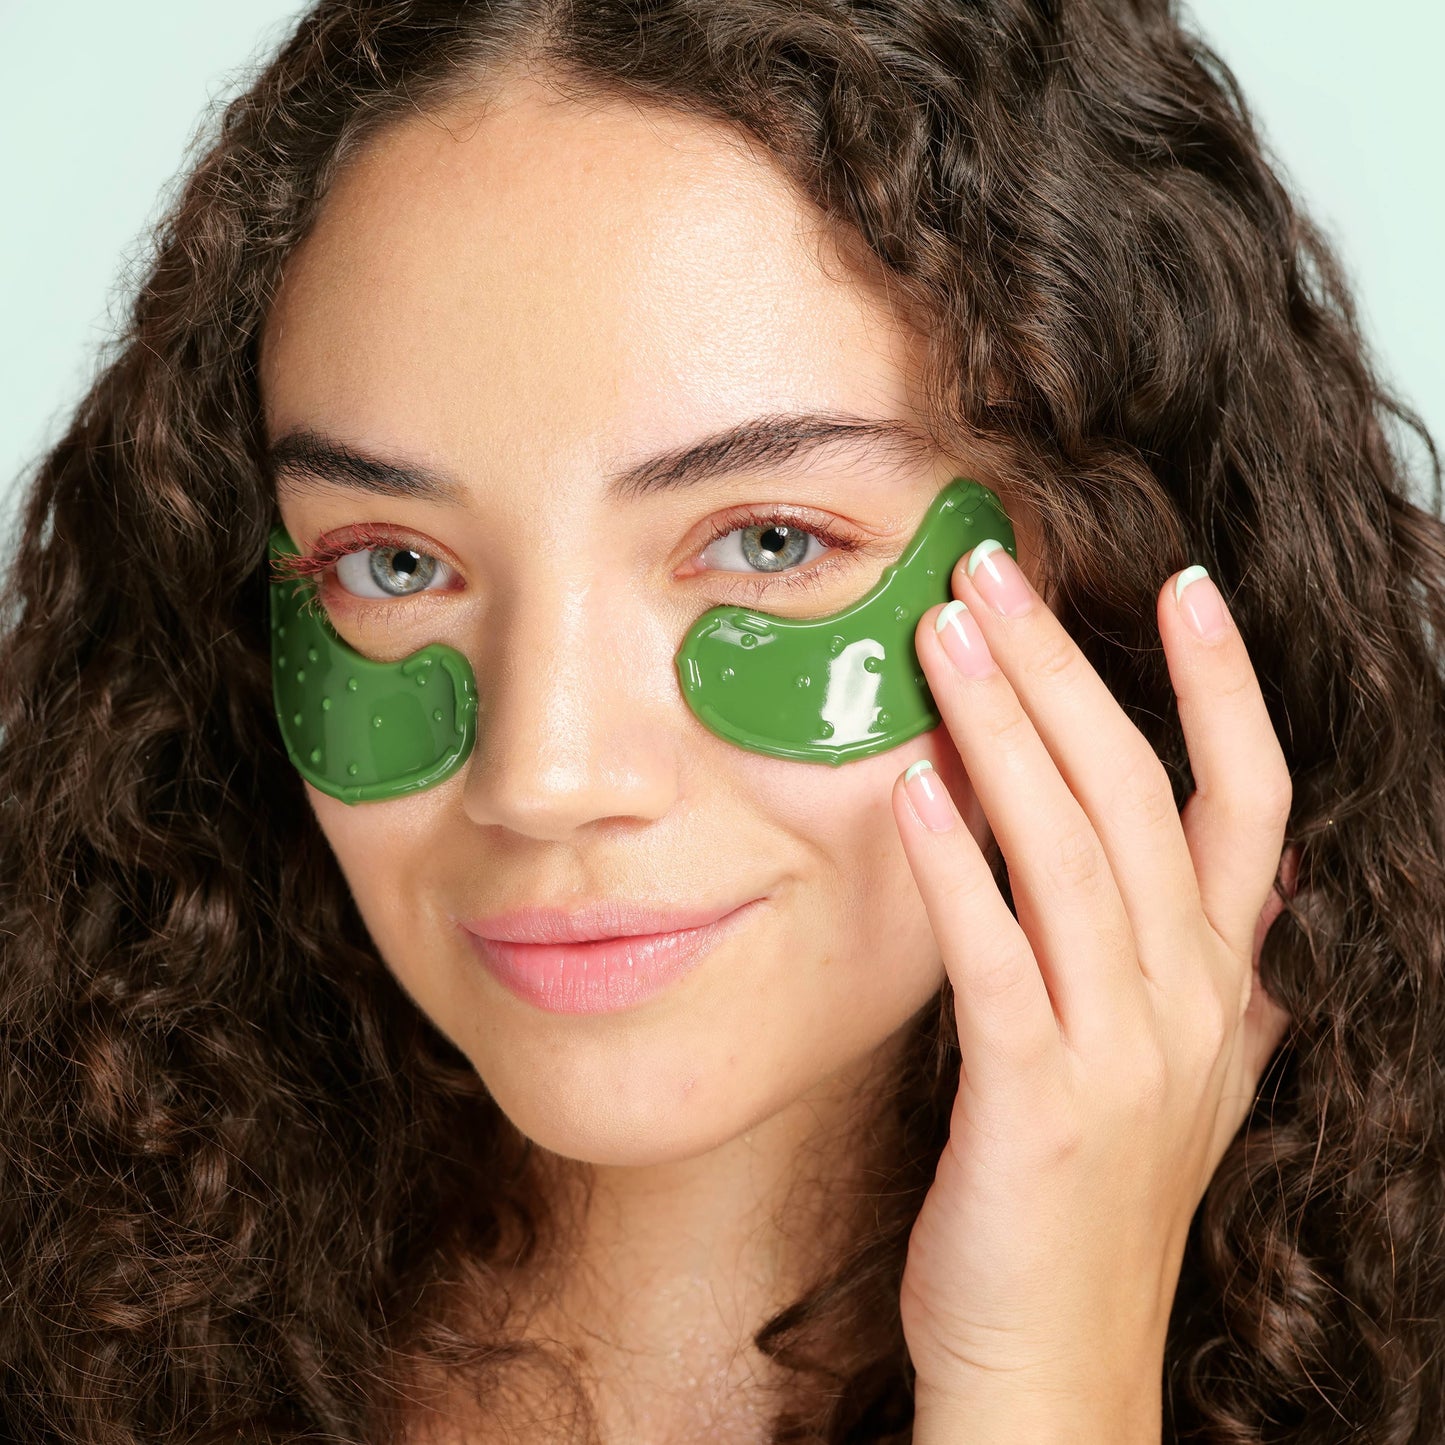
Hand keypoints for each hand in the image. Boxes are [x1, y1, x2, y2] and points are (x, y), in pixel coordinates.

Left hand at [891, 542, 1296, 1443]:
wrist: (1059, 1371)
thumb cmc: (1084, 1211)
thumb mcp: (1158, 1076)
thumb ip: (1171, 970)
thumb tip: (1155, 876)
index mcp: (1218, 985)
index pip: (1247, 802)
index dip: (1221, 689)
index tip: (1178, 588)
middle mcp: (1189, 1002)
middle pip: (1137, 794)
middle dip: (1066, 671)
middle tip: (995, 572)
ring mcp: (1122, 1052)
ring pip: (1071, 852)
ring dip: (1005, 731)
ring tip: (946, 635)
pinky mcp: (1037, 1103)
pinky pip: (997, 956)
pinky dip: (957, 866)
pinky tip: (914, 789)